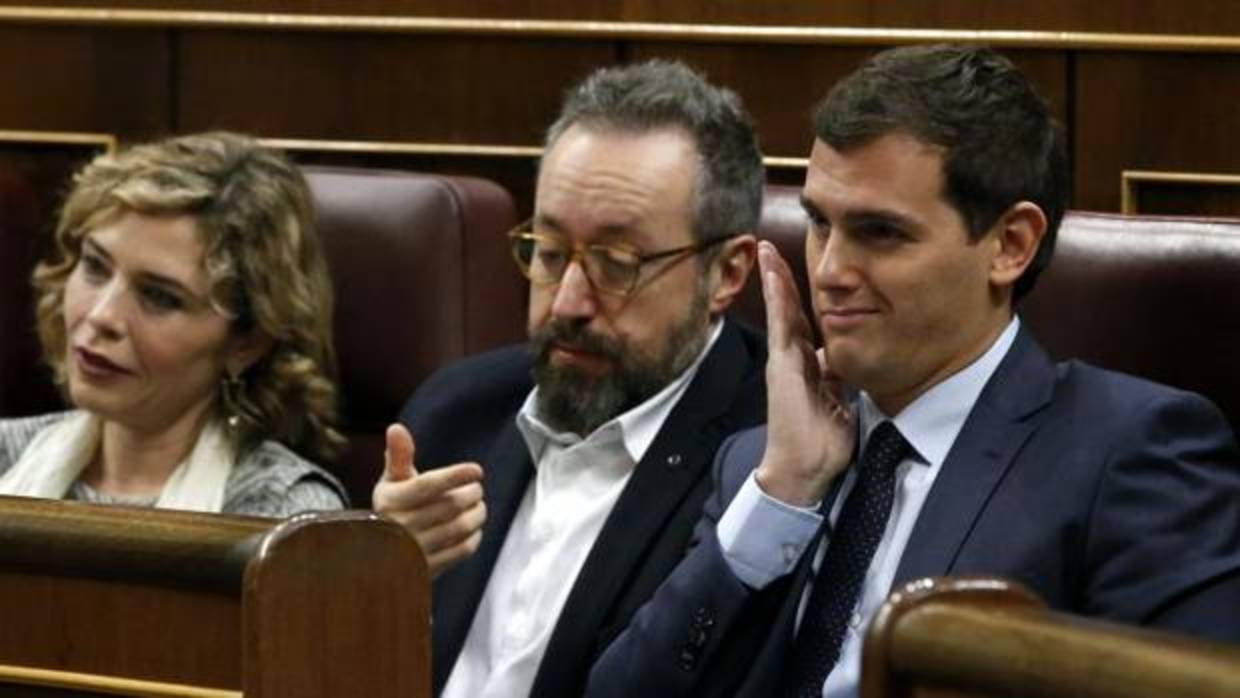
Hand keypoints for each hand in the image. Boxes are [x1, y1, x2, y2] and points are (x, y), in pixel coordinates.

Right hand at [373, 424, 485, 577]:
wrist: (379, 552)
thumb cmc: (392, 508)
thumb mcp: (391, 481)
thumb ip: (398, 455)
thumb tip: (396, 428)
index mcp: (390, 501)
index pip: (428, 485)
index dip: (455, 475)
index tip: (476, 470)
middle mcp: (399, 527)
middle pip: (449, 505)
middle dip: (470, 494)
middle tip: (476, 489)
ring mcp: (414, 551)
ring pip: (458, 527)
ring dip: (476, 514)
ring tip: (478, 506)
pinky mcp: (427, 570)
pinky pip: (461, 551)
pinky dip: (473, 538)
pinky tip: (473, 529)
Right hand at [754, 241, 855, 506]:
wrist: (804, 468)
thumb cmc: (821, 442)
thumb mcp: (839, 400)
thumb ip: (839, 377)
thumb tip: (844, 360)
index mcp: (807, 366)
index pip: (802, 323)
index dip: (799, 297)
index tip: (796, 272)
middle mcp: (792, 358)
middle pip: (787, 309)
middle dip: (781, 278)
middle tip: (771, 247)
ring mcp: (784, 360)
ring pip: (781, 310)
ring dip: (774, 278)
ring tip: (766, 250)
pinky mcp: (782, 365)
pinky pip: (780, 323)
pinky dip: (777, 297)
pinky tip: (773, 273)